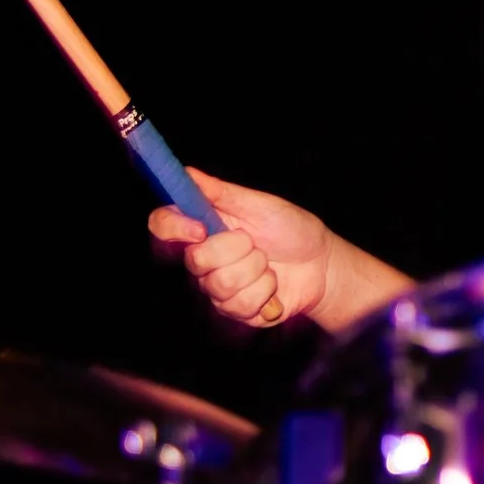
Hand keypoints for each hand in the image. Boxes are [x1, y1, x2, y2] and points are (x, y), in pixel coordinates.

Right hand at [147, 167, 327, 328]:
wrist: (322, 263)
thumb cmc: (290, 229)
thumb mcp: (259, 204)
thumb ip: (220, 192)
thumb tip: (186, 172)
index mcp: (203, 226)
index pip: (162, 226)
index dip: (173, 228)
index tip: (200, 228)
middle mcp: (203, 259)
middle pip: (195, 260)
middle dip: (235, 249)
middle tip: (254, 242)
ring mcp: (216, 288)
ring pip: (220, 284)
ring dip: (256, 269)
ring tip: (268, 262)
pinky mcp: (234, 311)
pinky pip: (240, 305)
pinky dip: (266, 290)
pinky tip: (273, 284)